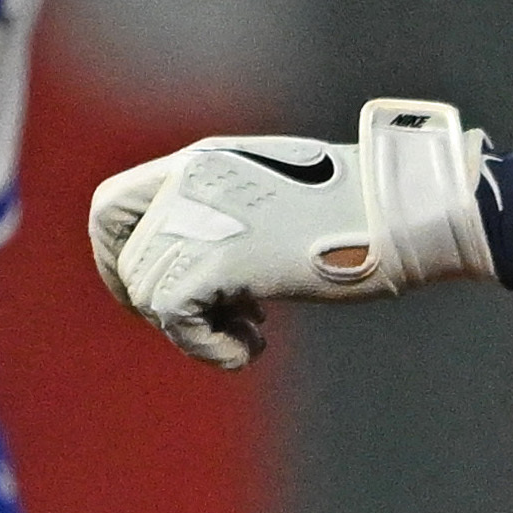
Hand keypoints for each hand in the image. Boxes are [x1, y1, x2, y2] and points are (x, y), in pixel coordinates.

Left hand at [87, 96, 497, 367]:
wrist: (402, 210)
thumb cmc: (363, 211)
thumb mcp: (276, 201)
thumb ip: (229, 220)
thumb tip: (208, 279)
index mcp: (199, 163)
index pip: (110, 207)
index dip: (113, 259)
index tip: (149, 292)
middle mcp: (188, 183)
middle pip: (131, 264)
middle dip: (167, 307)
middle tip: (234, 319)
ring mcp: (201, 218)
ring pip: (150, 296)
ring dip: (198, 329)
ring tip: (255, 330)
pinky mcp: (220, 258)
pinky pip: (174, 320)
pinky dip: (207, 348)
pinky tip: (252, 349)